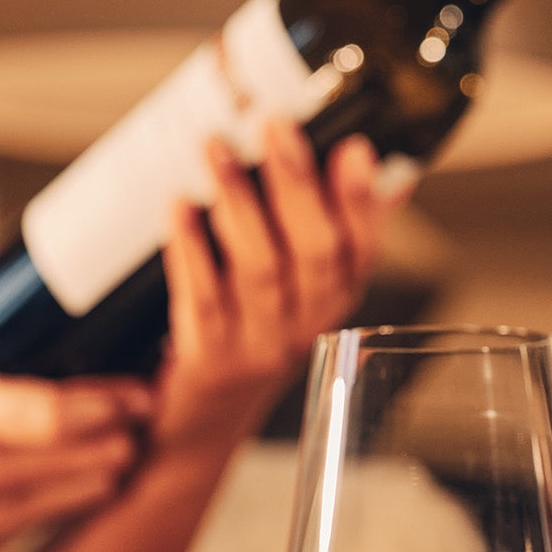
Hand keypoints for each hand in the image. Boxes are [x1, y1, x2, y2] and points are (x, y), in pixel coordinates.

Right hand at [0, 368, 151, 551]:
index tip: (141, 388)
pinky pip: (45, 520)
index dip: (112, 400)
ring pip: (79, 494)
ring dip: (106, 469)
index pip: (58, 410)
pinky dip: (68, 497)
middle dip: (124, 433)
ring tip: (124, 443)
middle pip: (87, 456)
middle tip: (147, 411)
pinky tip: (78, 478)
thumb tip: (46, 380)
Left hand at [149, 121, 380, 455]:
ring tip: (216, 150)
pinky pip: (201, 298)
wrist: (195, 426)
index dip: (361, 199)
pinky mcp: (209, 360)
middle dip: (296, 183)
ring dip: (238, 202)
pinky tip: (180, 208)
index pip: (361, 246)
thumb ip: (330, 231)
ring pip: (260, 269)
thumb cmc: (246, 339)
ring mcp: (259, 346)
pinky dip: (190, 248)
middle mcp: (307, 325)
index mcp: (334, 301)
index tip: (353, 147)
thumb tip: (372, 163)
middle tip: (274, 125)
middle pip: (314, 251)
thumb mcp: (298, 291)